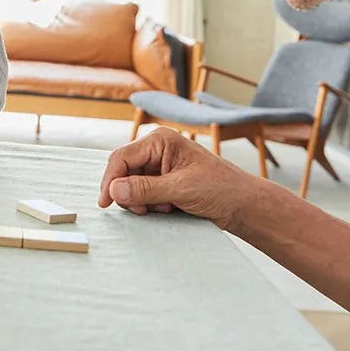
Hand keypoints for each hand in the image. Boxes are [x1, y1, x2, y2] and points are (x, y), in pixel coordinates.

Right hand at [98, 126, 254, 228]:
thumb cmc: (222, 189)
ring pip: (131, 184)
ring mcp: (160, 165)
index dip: (111, 180)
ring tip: (164, 208)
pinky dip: (150, 204)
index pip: (122, 157)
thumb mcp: (181, 189)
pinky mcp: (164, 181)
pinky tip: (168, 209)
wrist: (245, 206)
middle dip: (130, 193)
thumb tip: (114, 191)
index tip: (105, 202)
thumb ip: (145, 189)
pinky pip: (142, 193)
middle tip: (143, 210)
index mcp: (160, 140)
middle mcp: (157, 149)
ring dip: (142, 201)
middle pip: (124, 171)